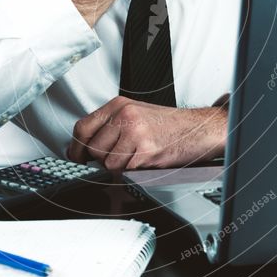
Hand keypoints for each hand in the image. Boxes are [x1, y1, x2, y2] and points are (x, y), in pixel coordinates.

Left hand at [67, 96, 227, 170]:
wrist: (200, 128)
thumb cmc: (170, 124)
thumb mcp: (136, 115)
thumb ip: (110, 127)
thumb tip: (82, 147)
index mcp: (119, 104)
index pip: (82, 127)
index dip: (76, 148)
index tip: (77, 158)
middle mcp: (125, 114)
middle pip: (92, 149)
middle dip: (102, 160)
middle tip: (121, 157)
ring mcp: (135, 131)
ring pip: (107, 163)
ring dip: (120, 168)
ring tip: (137, 157)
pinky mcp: (146, 149)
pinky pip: (125, 170)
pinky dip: (134, 172)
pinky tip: (146, 161)